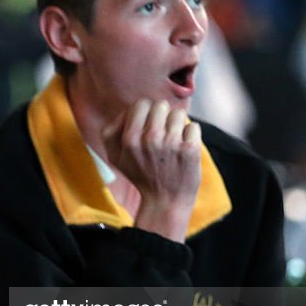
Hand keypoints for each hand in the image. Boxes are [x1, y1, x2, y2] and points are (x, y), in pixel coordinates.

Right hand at [102, 99, 200, 241]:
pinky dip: (191, 136)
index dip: (146, 112)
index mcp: (129, 138)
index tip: (149, 125)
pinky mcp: (190, 149)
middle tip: (163, 134)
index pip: (141, 104)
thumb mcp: (115, 157)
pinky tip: (184, 149)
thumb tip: (126, 112)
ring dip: (177, 126)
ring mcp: (171, 143)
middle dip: (163, 117)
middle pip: (161, 105)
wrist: (165, 201)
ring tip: (173, 142)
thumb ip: (111, 131)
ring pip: (178, 114)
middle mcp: (149, 138)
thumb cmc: (141, 176)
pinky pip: (193, 126)